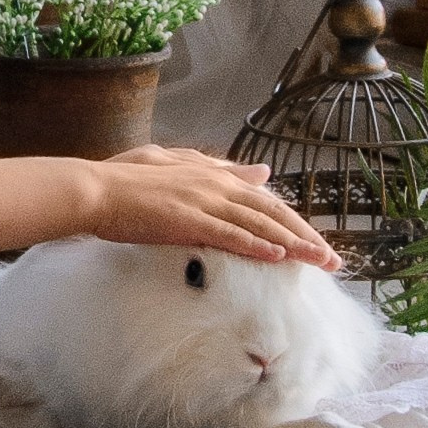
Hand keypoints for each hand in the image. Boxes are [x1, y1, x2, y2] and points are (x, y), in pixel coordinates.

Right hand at [81, 145, 340, 268]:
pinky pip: (229, 235)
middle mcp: (215, 184)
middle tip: (333, 261)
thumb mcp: (178, 165)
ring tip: (319, 263)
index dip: (294, 221)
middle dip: (306, 237)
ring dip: (293, 244)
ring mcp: (203, 201)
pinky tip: (278, 257)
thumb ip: (221, 168)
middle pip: (272, 212)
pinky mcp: (187, 220)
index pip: (265, 199)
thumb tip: (262, 172)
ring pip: (259, 224)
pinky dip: (256, 245)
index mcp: (214, 174)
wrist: (94, 190)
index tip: (315, 242)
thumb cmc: (127, 180)